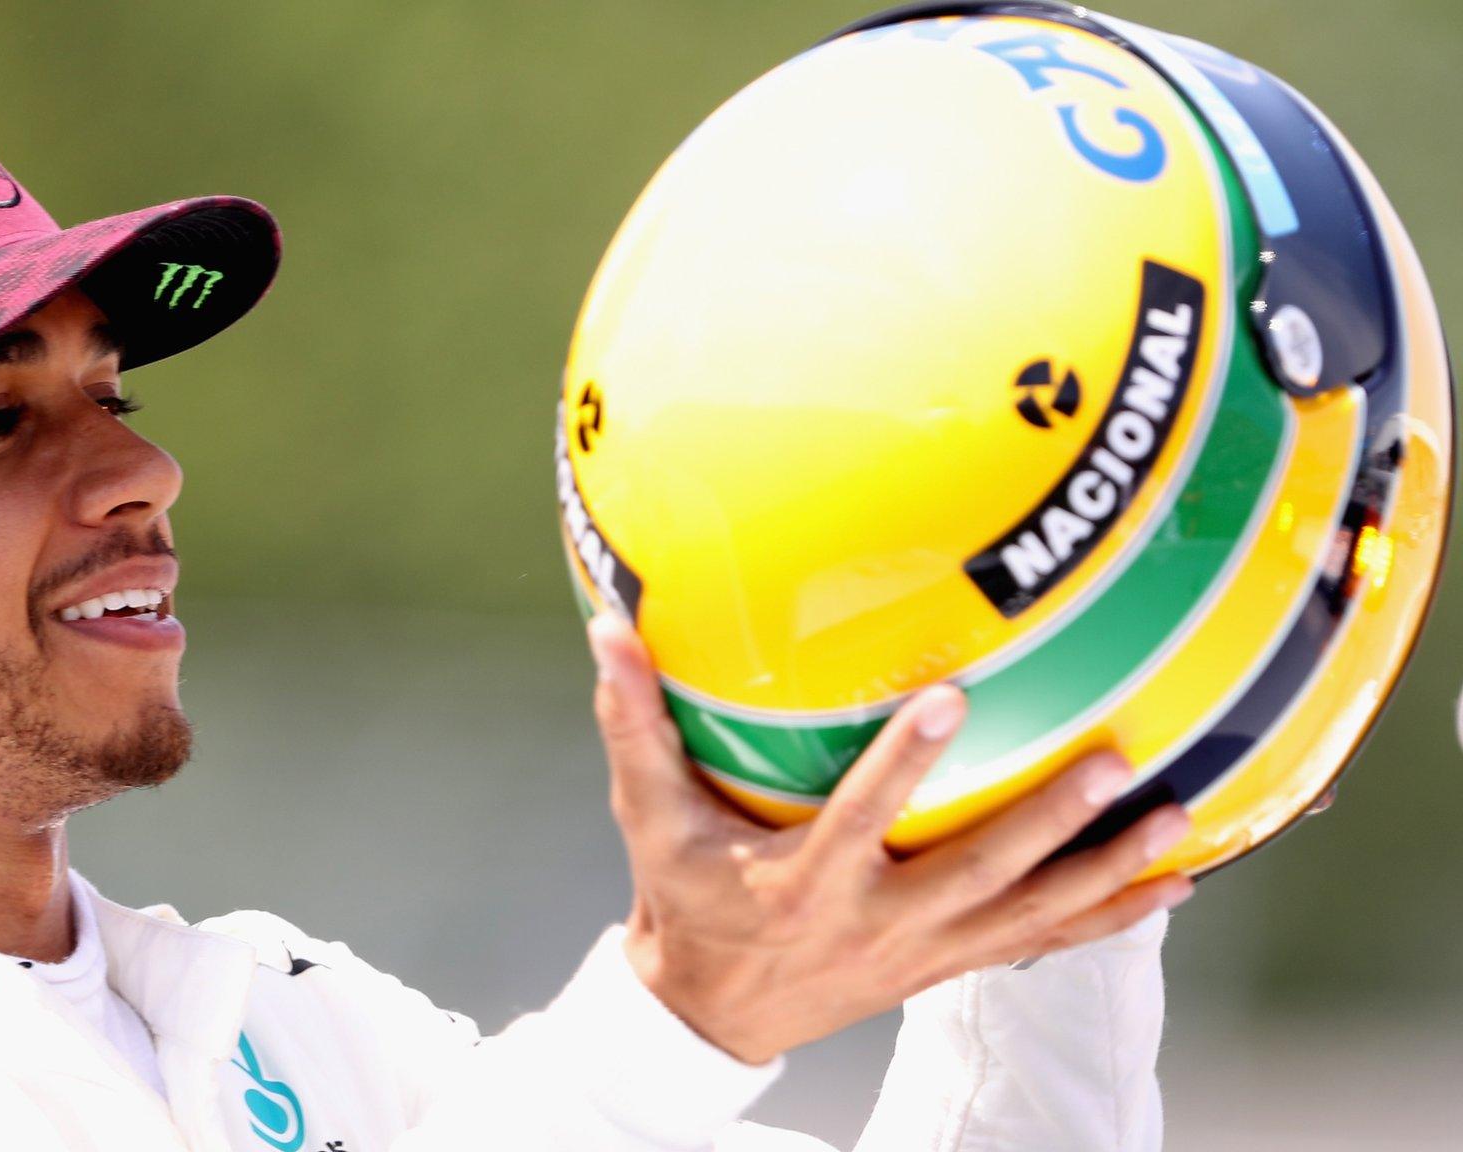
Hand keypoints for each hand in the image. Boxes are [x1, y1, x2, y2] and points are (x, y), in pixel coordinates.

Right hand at [588, 615, 1193, 1064]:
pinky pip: (1041, 945)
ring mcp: (921, 951)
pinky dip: (1107, 918)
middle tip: (1110, 762)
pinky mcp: (946, 965)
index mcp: (805, 882)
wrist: (707, 1011)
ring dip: (1104, 873)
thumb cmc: (682, 897)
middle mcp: (876, 922)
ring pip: (1028, 916)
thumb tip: (607, 628)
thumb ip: (634, 723)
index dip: (905, 764)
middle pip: (977, 873)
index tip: (952, 699)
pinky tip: (1172, 887)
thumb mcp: (647, 816)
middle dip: (1048, 822)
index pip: (861, 818)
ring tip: (1174, 820)